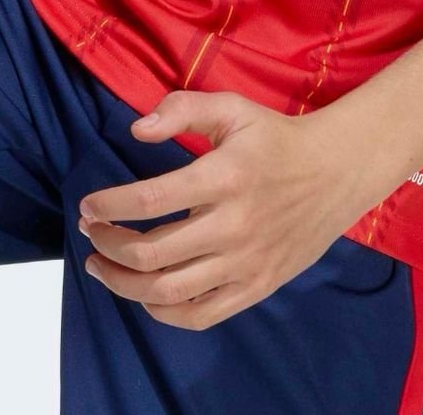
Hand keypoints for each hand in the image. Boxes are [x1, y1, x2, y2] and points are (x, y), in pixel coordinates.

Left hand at [76, 89, 373, 331]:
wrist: (335, 173)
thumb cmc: (274, 138)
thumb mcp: (231, 108)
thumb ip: (181, 110)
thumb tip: (136, 130)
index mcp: (224, 177)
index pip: (151, 199)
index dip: (110, 205)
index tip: (87, 204)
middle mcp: (233, 226)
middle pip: (152, 252)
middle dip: (108, 244)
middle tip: (90, 232)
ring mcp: (245, 263)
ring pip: (169, 292)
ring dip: (124, 283)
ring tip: (101, 266)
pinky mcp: (256, 287)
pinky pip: (200, 315)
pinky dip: (163, 312)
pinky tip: (143, 294)